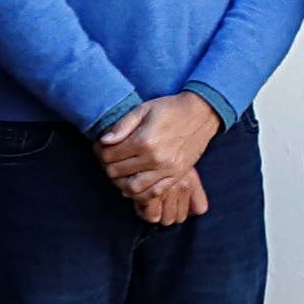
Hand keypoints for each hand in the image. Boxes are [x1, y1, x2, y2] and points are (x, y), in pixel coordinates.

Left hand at [97, 94, 220, 214]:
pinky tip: (135, 184)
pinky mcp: (177, 175)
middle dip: (108, 166)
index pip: (109, 155)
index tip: (102, 148)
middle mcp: (155, 158)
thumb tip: (104, 141)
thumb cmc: (170, 108)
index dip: (100, 152)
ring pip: (132, 188)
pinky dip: (140, 194)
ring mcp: (167, 170)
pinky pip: (154, 193)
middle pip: (117, 172)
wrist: (202, 113)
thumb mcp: (144, 109)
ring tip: (120, 173)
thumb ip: (122, 125)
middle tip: (109, 160)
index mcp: (144, 140)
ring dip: (121, 183)